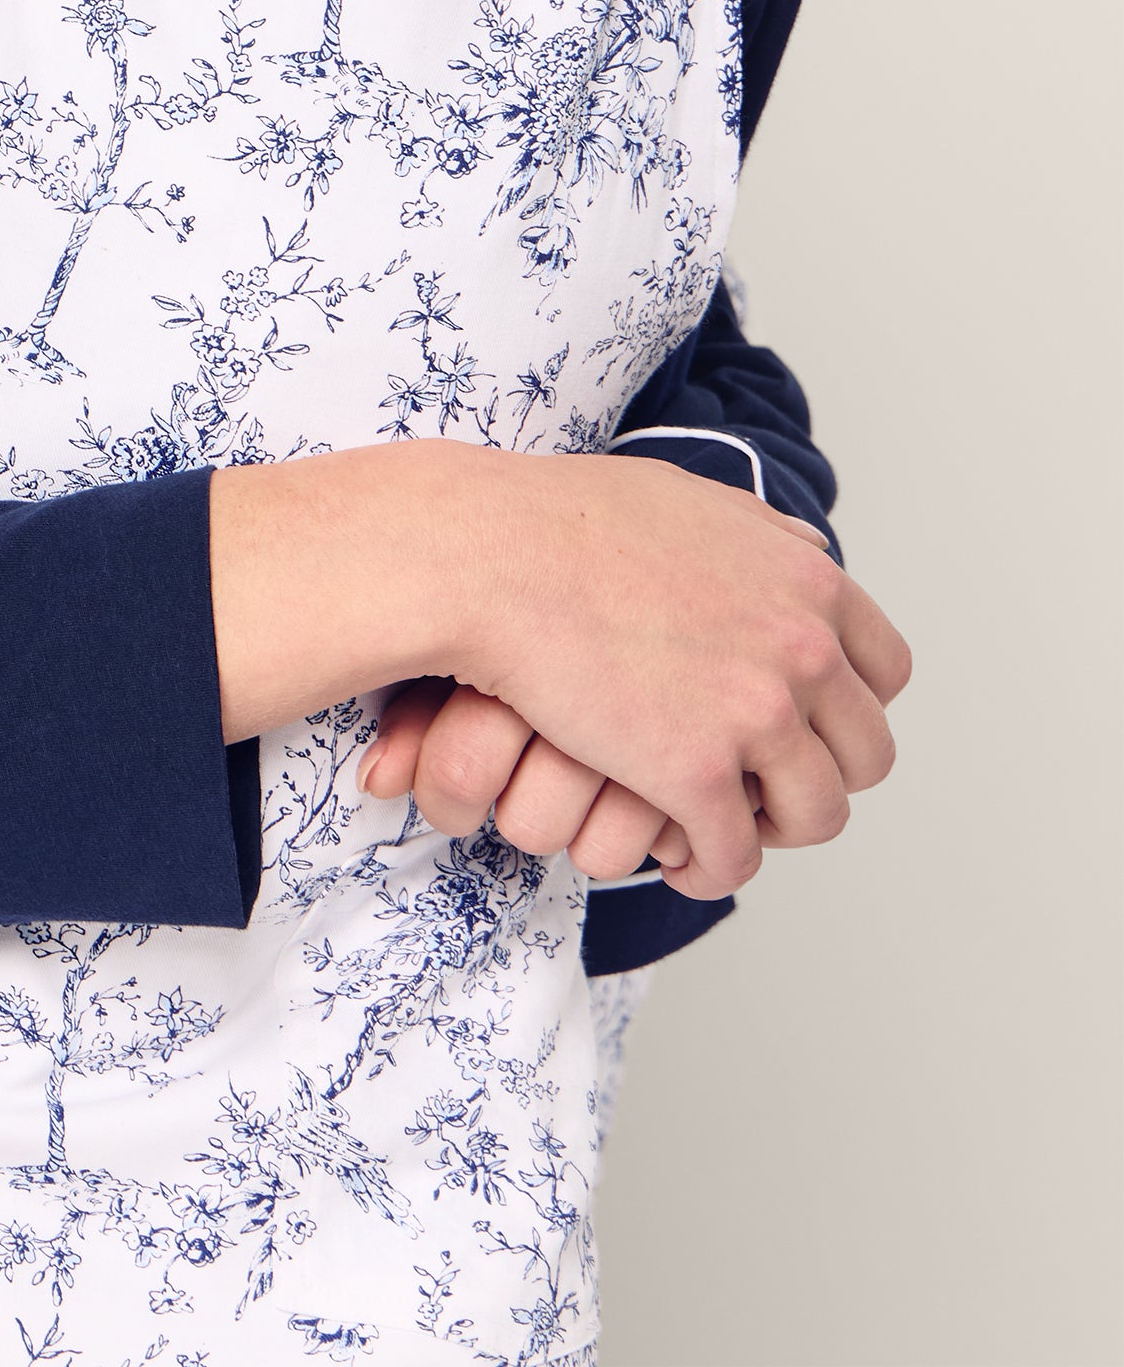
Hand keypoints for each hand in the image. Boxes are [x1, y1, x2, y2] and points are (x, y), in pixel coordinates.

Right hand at [211, 443, 908, 898]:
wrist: (486, 553)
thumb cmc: (562, 520)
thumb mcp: (692, 502)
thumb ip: (762, 538)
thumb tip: (804, 550)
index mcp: (807, 580)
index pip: (885, 672)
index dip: (846, 709)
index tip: (805, 726)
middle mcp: (802, 645)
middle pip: (866, 752)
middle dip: (819, 776)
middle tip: (764, 786)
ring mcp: (756, 711)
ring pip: (819, 815)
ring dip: (775, 831)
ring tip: (725, 828)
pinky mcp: (698, 771)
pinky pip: (735, 856)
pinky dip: (713, 869)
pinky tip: (678, 859)